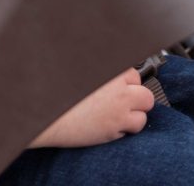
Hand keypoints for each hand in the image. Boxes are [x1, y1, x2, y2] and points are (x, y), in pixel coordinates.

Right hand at [29, 67, 154, 148]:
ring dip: (134, 117)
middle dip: (138, 100)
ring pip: (143, 115)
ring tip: (117, 117)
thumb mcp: (79, 69)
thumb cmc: (58, 90)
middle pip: (146, 95)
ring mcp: (119, 110)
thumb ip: (97, 69)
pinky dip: (126, 130)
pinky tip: (111, 127)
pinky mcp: (114, 129)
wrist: (48, 113)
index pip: (134, 75)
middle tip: (123, 104)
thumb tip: (106, 63)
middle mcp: (119, 89)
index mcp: (110, 71)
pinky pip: (132, 130)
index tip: (119, 88)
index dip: (127, 83)